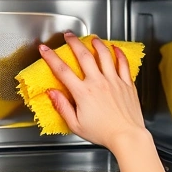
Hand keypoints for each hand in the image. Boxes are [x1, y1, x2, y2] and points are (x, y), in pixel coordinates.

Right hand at [38, 32, 147, 151]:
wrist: (127, 136)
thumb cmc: (102, 133)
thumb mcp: (75, 125)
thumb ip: (62, 107)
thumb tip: (51, 93)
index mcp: (83, 93)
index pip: (62, 71)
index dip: (51, 57)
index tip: (44, 49)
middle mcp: (98, 83)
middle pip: (84, 56)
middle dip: (74, 42)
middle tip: (68, 35)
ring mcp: (114, 81)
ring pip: (104, 55)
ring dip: (97, 44)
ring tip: (92, 38)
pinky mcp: (126, 84)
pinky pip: (123, 64)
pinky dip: (119, 54)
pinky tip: (115, 49)